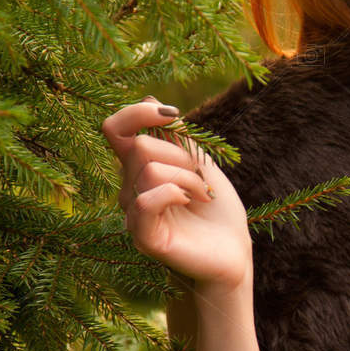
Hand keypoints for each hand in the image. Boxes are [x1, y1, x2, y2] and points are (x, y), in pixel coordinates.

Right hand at [100, 96, 251, 288]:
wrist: (234, 252)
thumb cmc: (217, 210)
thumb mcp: (200, 162)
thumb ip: (174, 136)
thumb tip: (148, 98)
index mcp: (138, 168)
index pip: (115, 129)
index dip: (137, 113)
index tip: (173, 115)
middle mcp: (129, 189)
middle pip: (141, 147)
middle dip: (181, 156)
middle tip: (201, 180)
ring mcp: (134, 214)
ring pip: (149, 170)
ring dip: (188, 178)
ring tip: (201, 197)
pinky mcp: (143, 237)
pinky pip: (147, 200)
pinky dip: (175, 194)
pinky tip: (189, 205)